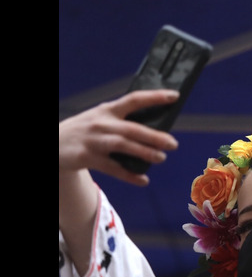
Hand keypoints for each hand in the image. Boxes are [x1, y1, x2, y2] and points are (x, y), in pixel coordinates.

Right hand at [59, 89, 180, 185]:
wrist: (52, 143)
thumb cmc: (85, 132)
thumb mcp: (99, 119)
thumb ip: (122, 122)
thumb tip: (156, 134)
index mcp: (107, 110)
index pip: (133, 100)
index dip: (154, 97)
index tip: (174, 96)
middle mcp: (101, 123)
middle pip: (132, 128)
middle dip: (154, 136)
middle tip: (173, 143)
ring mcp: (93, 140)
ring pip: (122, 146)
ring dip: (144, 152)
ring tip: (161, 158)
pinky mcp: (87, 157)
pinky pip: (112, 168)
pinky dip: (129, 175)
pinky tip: (143, 180)